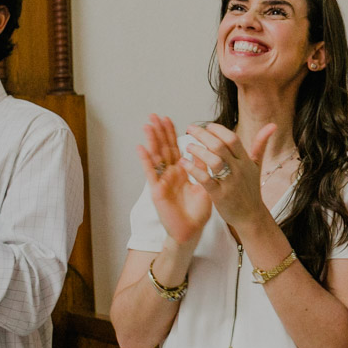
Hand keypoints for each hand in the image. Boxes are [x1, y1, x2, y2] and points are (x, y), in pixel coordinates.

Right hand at [137, 115, 211, 243]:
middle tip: (154, 115)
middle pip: (164, 149)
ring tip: (147, 125)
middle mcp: (170, 174)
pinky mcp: (157, 190)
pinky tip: (141, 147)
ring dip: (152, 141)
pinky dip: (146, 160)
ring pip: (156, 157)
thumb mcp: (205, 184)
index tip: (168, 119)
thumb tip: (206, 148)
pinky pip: (151, 172)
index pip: (175, 148)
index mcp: (181, 171)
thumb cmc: (197, 211)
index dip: (171, 134)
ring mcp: (162, 181)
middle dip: (159, 132)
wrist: (191, 231)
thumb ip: (203, 167)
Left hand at [180, 122, 276, 232]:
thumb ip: (260, 144)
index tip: (207, 126)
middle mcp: (239, 170)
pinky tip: (184, 163)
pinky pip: (205, 179)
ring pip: (213, 161)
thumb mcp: (257, 165)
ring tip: (188, 146)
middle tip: (190, 129)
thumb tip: (272, 125)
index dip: (218, 130)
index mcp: (246, 161)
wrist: (251, 216)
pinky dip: (193, 169)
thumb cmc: (251, 189)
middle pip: (220, 146)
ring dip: (198, 151)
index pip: (232, 139)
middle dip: (203, 135)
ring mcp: (229, 183)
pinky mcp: (220, 195)